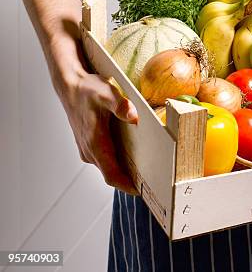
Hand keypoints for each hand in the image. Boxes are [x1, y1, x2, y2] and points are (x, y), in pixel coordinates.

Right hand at [61, 71, 138, 194]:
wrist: (70, 86)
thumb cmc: (88, 90)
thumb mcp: (106, 93)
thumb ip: (120, 105)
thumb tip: (133, 116)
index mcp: (95, 143)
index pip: (111, 174)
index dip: (126, 185)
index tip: (142, 192)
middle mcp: (90, 151)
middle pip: (112, 174)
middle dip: (130, 181)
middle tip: (154, 184)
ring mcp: (88, 149)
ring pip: (108, 167)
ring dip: (124, 172)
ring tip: (147, 172)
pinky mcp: (89, 145)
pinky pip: (105, 160)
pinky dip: (118, 162)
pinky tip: (134, 156)